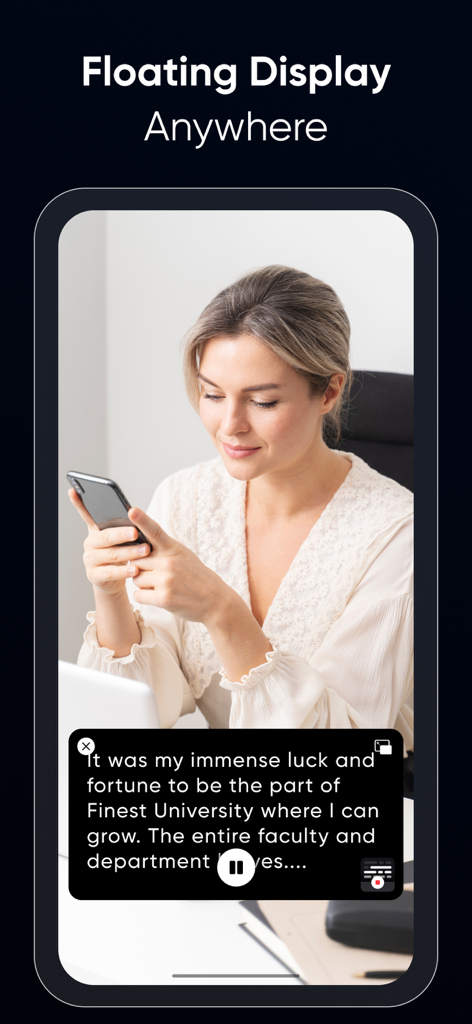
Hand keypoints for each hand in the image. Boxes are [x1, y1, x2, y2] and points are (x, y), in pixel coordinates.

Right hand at [68, 488, 150, 595]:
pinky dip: (124, 571)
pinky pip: (111, 572)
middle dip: (122, 534)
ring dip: (130, 552)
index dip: (78, 503)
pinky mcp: (94, 575)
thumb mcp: (122, 540)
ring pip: (111, 554)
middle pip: (106, 536)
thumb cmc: (121, 554)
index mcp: (96, 530)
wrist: (114, 581)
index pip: (86, 514)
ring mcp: (90, 559)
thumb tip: (137, 517)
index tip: (74, 490)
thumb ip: (124, 528)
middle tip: (135, 531)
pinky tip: (135, 570)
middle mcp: (90, 543)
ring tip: (145, 550)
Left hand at [128, 507, 228, 624]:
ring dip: (143, 584)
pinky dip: (144, 597)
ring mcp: (166, 581)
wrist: (214, 600)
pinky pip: (138, 595)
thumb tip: (137, 545)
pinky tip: (158, 596)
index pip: (155, 531)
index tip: (131, 511)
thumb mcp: (183, 555)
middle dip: (141, 568)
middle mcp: (169, 562)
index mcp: (173, 549)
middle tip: (158, 574)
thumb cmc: (195, 576)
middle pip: (136, 561)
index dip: (142, 520)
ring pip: (135, 579)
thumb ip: (162, 549)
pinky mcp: (164, 599)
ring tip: (161, 586)